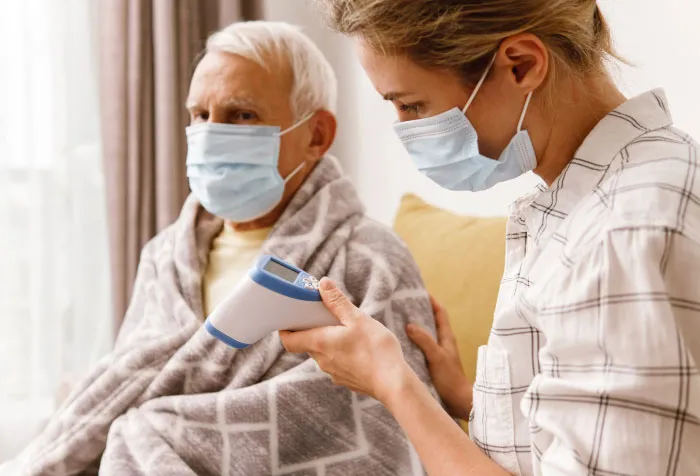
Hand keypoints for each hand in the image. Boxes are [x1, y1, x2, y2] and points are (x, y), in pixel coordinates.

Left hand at [280, 278, 413, 402]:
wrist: (394, 384)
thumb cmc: (376, 350)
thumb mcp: (358, 319)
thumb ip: (338, 302)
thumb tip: (322, 284)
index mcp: (320, 343)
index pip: (288, 340)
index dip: (285, 329)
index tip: (290, 317)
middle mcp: (322, 361)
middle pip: (307, 344)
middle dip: (312, 329)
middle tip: (324, 315)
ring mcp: (334, 373)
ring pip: (323, 354)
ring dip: (328, 341)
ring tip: (346, 330)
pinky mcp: (346, 380)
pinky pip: (337, 363)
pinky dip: (340, 353)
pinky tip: (358, 348)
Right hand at [407, 296, 471, 419]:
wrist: (458, 403)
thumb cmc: (450, 378)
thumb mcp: (437, 357)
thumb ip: (425, 340)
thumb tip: (410, 325)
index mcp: (447, 338)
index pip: (440, 313)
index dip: (432, 301)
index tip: (419, 292)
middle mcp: (442, 343)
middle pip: (431, 322)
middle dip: (418, 313)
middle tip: (401, 306)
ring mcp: (436, 354)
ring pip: (424, 336)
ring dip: (413, 329)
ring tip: (395, 323)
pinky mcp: (430, 365)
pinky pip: (419, 349)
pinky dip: (410, 344)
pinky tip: (398, 346)